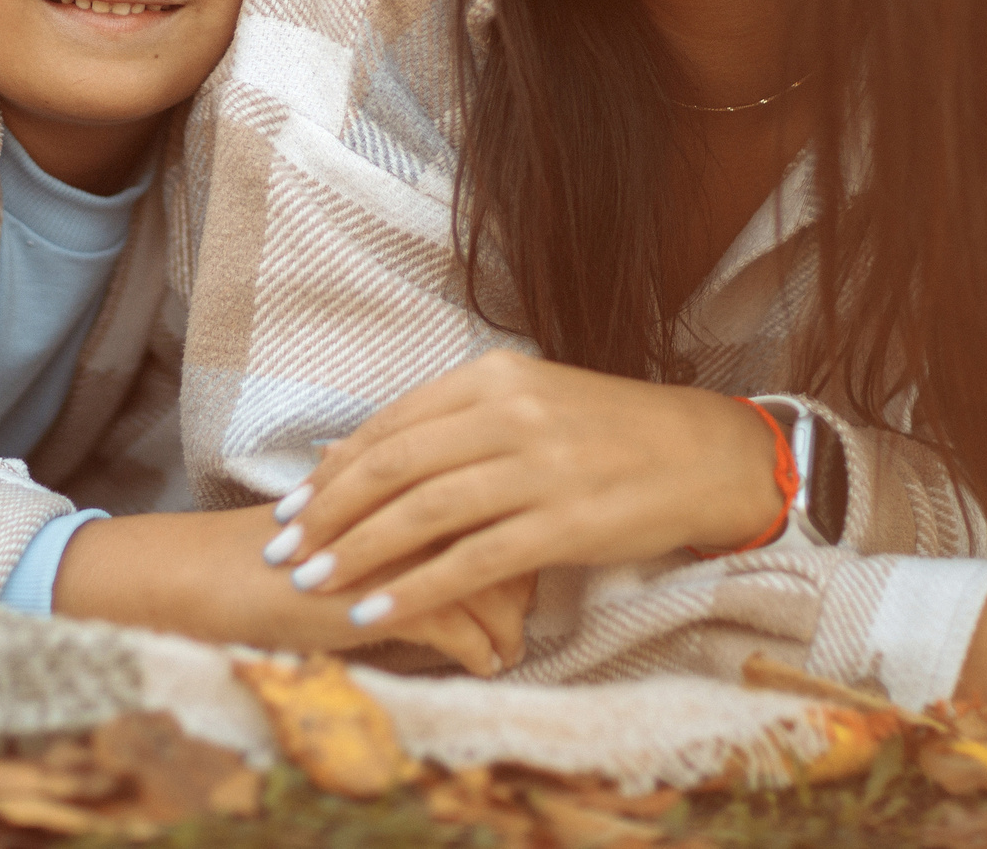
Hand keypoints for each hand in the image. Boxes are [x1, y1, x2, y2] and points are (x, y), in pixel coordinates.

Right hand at [53, 505, 535, 675]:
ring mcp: (399, 546)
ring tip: (512, 643)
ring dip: (510, 621)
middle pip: (502, 530)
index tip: (527, 562)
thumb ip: (399, 504)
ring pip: (492, 581)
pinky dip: (482, 653)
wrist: (210, 573)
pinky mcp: (382, 599)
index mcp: (403, 466)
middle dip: (525, 578)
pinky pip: (461, 629)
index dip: (517, 524)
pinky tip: (488, 666)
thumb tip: (455, 514)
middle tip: (527, 610)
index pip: (491, 483)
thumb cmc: (281, 547)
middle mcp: (409, 496)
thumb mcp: (347, 514)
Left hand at [263, 350, 786, 632]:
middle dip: (327, 512)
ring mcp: (538, 467)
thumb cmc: (610, 434)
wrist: (704, 456)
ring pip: (422, 514)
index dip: (334, 470)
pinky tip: (376, 611)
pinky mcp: (565, 522)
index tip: (293, 506)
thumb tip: (365, 453)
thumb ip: (455, 424)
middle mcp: (510, 414)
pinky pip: (471, 561)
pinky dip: (416, 589)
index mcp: (494, 377)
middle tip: (282, 549)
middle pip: (393, 467)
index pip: (392, 425)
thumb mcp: (530, 403)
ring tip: (311, 583)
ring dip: (356, 552)